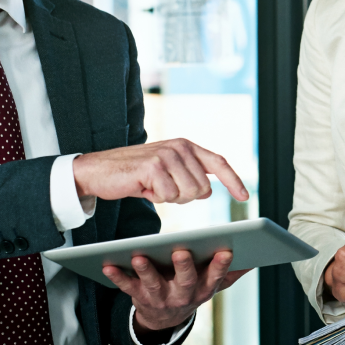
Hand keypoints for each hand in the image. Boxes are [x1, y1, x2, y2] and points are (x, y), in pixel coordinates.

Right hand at [73, 138, 248, 204]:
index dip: (233, 180)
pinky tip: (143, 187)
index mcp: (186, 146)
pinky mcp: (154, 166)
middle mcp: (179, 146)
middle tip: (162, 188)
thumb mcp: (166, 172)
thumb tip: (207, 191)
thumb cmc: (135, 175)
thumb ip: (188, 176)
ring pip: (188, 194)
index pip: (218, 163)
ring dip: (170, 198)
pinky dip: (156, 198)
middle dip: (184, 197)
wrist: (100, 171)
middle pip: (202, 188)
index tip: (245, 195)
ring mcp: (167, 155)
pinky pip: (169, 197)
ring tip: (152, 186)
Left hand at [103, 247, 248, 336]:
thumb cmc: (191, 290)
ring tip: (139, 255)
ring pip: (153, 284)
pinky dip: (116, 276)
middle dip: (184, 267)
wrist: (164, 320)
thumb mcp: (212, 285)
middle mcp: (183, 296)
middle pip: (185, 281)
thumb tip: (255, 259)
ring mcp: (160, 298)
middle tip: (181, 251)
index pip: (215, 277)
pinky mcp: (138, 297)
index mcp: (203, 289)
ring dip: (146, 270)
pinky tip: (108, 264)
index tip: (226, 251)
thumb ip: (231, 273)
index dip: (221, 266)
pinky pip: (126, 287)